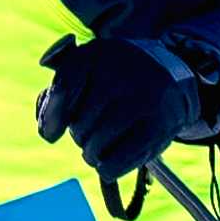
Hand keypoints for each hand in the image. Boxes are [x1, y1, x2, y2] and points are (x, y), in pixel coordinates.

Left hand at [35, 34, 190, 179]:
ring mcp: (141, 100)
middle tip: (90, 132)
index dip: (53, 116)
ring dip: (91, 153)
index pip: (63, 89)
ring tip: (97, 147)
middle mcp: (120, 73)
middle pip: (79, 123)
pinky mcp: (158, 127)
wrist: (171, 76)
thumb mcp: (88, 68)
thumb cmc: (117, 78)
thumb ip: (60, 91)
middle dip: (79, 135)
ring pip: (96, 144)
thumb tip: (48, 131)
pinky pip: (119, 160)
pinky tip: (107, 163)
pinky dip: (108, 168)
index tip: (51, 133)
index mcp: (97, 53)